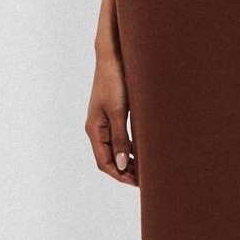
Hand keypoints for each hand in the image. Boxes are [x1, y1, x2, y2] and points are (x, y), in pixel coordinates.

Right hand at [87, 50, 138, 184]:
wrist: (112, 57)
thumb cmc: (115, 81)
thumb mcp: (119, 112)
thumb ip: (120, 139)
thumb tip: (122, 165)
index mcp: (94, 130)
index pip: (104, 162)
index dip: (119, 175)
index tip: (137, 183)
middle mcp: (96, 128)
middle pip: (108, 159)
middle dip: (124, 171)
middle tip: (144, 180)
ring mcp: (103, 122)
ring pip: (114, 149)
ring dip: (127, 160)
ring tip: (145, 169)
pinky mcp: (112, 114)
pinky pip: (119, 137)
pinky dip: (129, 147)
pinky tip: (142, 150)